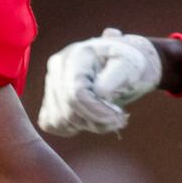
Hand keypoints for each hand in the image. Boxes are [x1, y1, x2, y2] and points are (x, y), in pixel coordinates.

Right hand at [37, 29, 161, 135]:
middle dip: (96, 121)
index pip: (76, 95)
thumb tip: (98, 93)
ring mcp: (50, 82)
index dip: (97, 113)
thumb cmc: (131, 63)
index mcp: (76, 55)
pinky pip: (52, 124)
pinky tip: (89, 117)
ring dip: (87, 125)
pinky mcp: (49, 98)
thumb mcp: (130, 66)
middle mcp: (57, 67)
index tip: (119, 118)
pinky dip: (72, 127)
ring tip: (106, 115)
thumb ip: (113, 79)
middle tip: (118, 119)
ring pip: (60, 120)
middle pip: (68, 111)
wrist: (128, 63)